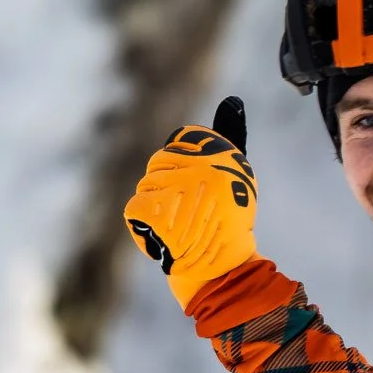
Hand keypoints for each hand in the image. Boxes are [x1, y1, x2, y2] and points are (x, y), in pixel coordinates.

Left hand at [124, 98, 256, 307]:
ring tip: (179, 229)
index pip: (178, 143)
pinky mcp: (154, 213)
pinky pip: (136, 209)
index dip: (180, 167)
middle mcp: (198, 167)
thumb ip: (229, 137)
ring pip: (146, 187)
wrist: (225, 272)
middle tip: (187, 216)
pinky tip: (164, 239)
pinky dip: (144, 228)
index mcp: (220, 155)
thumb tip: (233, 100)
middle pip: (158, 165)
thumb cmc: (230, 224)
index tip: (191, 190)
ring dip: (156, 210)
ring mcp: (175, 190)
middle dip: (167, 191)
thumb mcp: (236, 174)